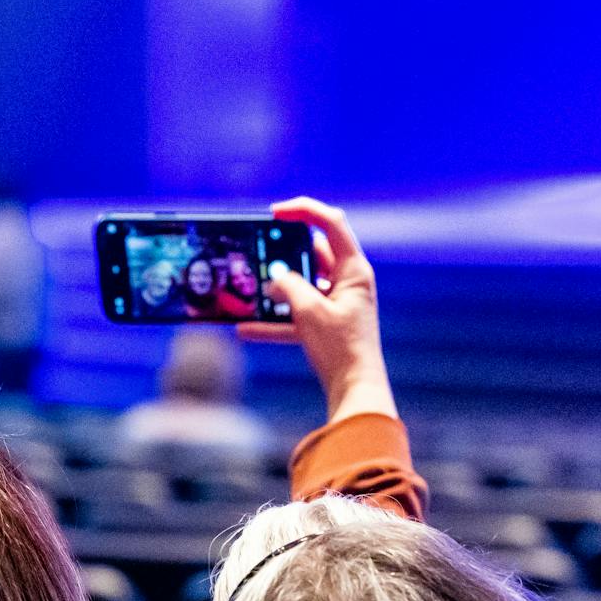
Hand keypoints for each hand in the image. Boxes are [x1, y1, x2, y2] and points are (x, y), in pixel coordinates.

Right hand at [237, 197, 395, 421]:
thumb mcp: (309, 311)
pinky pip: (296, 316)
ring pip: (301, 285)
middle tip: (258, 250)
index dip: (303, 211)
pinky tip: (246, 329)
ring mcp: (336, 304)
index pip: (331, 223)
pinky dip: (274, 321)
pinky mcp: (326, 326)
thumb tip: (274, 281)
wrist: (354, 389)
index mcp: (353, 270)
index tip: (275, 212)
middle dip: (283, 254)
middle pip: (312, 254)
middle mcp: (348, 282)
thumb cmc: (340, 348)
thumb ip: (288, 287)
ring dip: (276, 289)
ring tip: (250, 289)